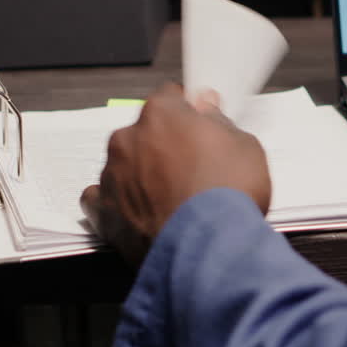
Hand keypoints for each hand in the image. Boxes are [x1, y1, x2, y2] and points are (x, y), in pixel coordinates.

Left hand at [80, 83, 270, 264]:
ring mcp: (112, 176)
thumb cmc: (228, 195)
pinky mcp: (103, 212)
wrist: (209, 249)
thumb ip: (218, 122)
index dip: (187, 113)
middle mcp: (128, 139)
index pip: (170, 97)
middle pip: (144, 132)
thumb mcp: (245, 146)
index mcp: (161, 114)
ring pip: (124, 165)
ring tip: (171, 200)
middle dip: (163, 145)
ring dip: (142, 175)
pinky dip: (118, 204)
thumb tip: (206, 108)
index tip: (198, 126)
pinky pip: (101, 199)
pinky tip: (140, 214)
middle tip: (190, 169)